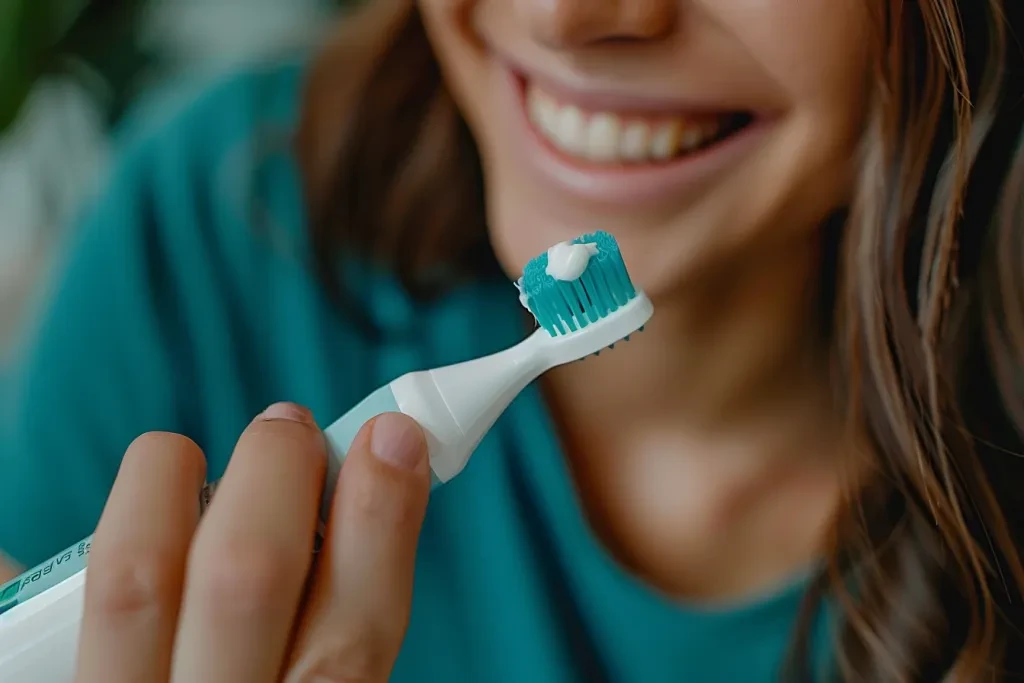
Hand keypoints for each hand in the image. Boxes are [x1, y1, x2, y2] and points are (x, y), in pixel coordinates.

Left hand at [74, 402, 430, 682]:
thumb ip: (329, 633)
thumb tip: (380, 489)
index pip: (358, 633)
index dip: (381, 519)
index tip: (395, 438)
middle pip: (247, 578)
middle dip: (276, 471)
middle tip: (289, 431)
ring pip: (136, 577)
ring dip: (166, 483)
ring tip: (179, 457)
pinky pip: (37, 615)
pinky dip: (65, 554)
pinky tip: (90, 533)